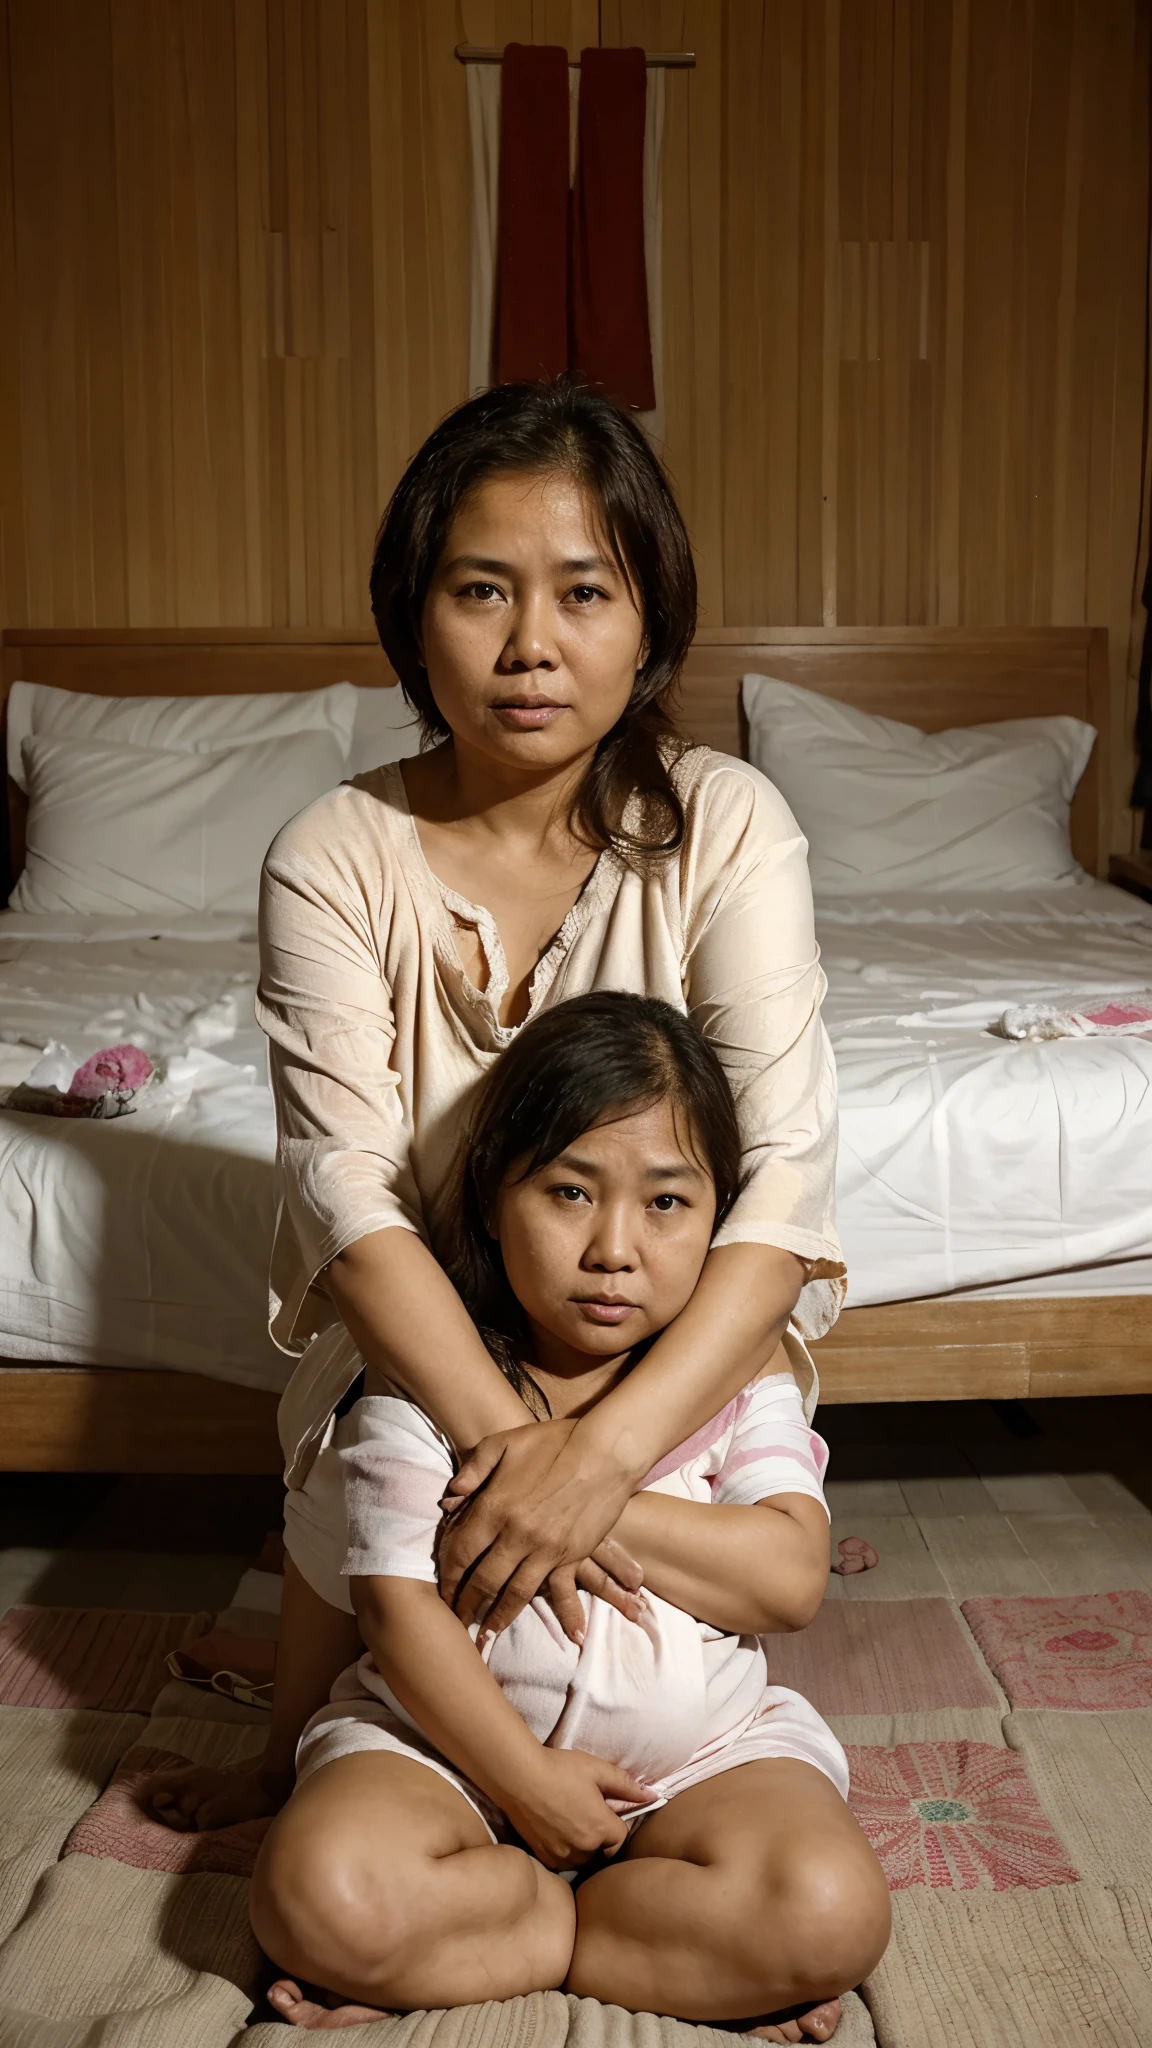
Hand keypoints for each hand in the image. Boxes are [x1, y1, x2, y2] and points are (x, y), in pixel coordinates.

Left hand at [437, 1418, 641, 1633]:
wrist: (605, 1450)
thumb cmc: (554, 1442)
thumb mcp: (505, 1442)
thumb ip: (474, 1467)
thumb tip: (449, 1495)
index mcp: (495, 1507)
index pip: (460, 1551)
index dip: (448, 1576)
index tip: (441, 1592)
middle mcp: (516, 1535)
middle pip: (482, 1580)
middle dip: (465, 1604)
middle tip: (455, 1621)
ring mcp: (546, 1549)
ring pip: (515, 1593)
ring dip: (498, 1617)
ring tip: (485, 1635)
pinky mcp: (573, 1554)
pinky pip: (561, 1591)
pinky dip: (564, 1615)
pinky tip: (565, 1637)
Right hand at [501, 1746, 649, 1869]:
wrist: (519, 1777)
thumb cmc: (560, 1769)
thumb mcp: (597, 1769)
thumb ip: (626, 1785)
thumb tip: (651, 1795)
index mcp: (601, 1828)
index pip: (621, 1838)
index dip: (615, 1823)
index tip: (604, 1810)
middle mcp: (583, 1848)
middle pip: (602, 1851)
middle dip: (600, 1837)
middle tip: (587, 1813)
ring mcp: (561, 1855)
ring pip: (582, 1859)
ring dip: (583, 1847)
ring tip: (572, 1822)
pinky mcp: (543, 1856)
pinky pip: (562, 1862)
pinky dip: (564, 1851)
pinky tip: (557, 1830)